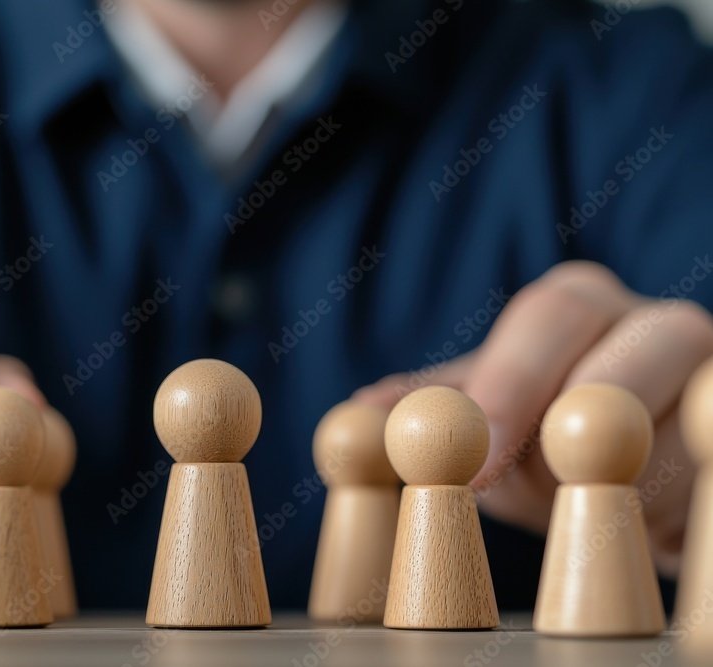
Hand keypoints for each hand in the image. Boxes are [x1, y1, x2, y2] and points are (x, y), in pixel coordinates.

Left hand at [355, 261, 712, 575]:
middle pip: (648, 344)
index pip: (549, 315)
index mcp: (578, 304)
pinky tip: (648, 529)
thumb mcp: (482, 420)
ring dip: (628, 493)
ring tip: (588, 509)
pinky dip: (671, 522)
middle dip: (587, 424)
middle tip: (542, 491)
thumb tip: (359, 414)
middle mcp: (658, 324)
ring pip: (687, 431)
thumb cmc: (538, 437)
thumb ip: (427, 413)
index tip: (472, 461)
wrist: (630, 478)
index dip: (511, 384)